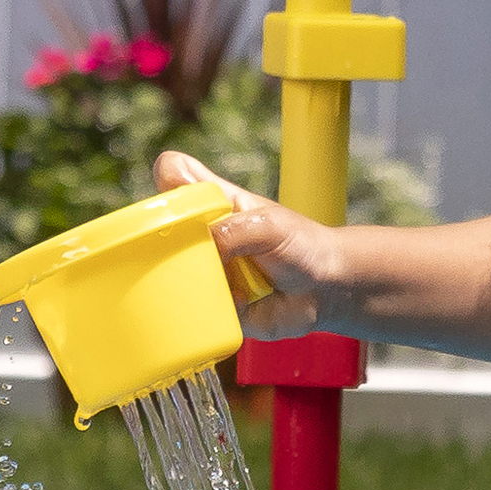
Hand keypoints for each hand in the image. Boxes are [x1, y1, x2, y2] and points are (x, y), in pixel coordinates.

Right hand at [154, 149, 351, 341]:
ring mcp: (208, 270)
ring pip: (174, 274)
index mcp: (214, 205)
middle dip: (169, 245)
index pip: (176, 179)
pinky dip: (213, 308)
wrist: (327, 289)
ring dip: (192, 280)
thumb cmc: (301, 244)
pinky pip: (199, 310)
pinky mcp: (217, 305)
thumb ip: (233, 229)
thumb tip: (199, 244)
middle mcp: (204, 236)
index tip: (170, 205)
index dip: (168, 188)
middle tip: (197, 253)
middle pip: (163, 231)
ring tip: (224, 282)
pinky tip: (239, 302)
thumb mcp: (270, 226)